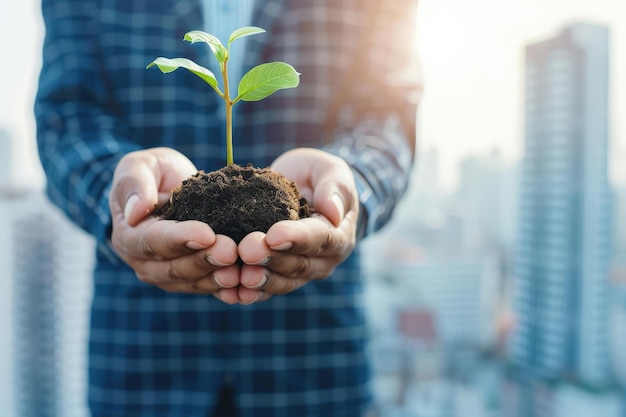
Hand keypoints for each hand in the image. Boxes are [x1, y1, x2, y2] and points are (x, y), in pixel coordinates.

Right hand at [109, 147, 238, 299]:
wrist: (172, 188)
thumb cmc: (154, 172)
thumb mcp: (141, 165)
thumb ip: (134, 183)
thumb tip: (135, 212)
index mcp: (129, 236)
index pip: (154, 241)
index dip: (181, 239)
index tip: (207, 234)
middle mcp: (146, 263)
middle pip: (175, 268)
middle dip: (204, 261)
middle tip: (231, 251)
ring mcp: (169, 276)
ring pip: (194, 282)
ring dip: (218, 278)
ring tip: (241, 271)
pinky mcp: (193, 280)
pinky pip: (210, 289)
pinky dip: (229, 291)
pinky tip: (247, 288)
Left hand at [236, 148, 358, 303]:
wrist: (302, 191)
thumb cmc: (317, 177)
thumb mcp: (329, 171)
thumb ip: (334, 188)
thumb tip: (333, 212)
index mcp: (339, 234)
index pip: (320, 238)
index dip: (297, 238)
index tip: (273, 235)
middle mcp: (323, 260)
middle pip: (298, 264)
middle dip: (272, 259)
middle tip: (247, 250)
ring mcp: (301, 273)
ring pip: (282, 282)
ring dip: (260, 280)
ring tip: (239, 276)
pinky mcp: (279, 278)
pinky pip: (265, 290)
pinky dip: (248, 293)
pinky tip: (230, 293)